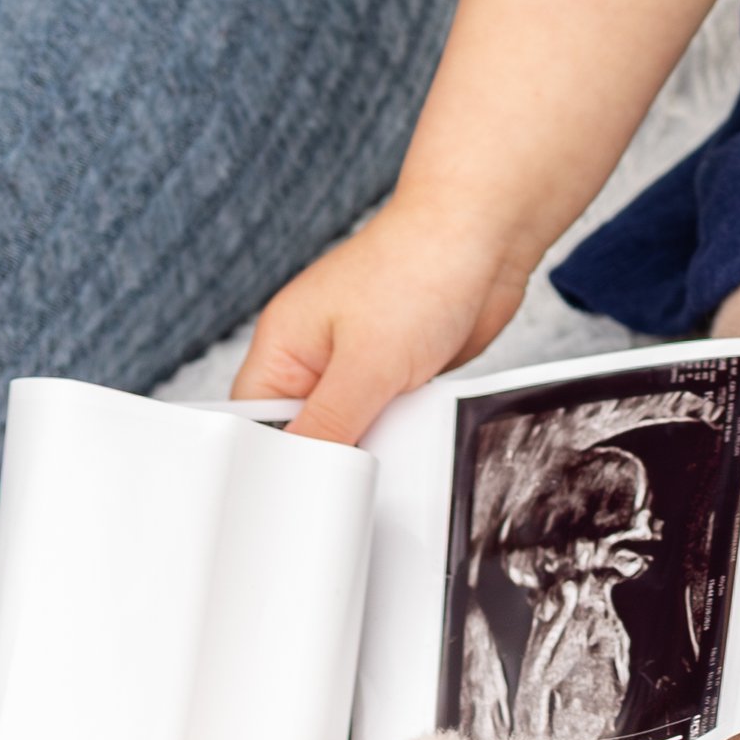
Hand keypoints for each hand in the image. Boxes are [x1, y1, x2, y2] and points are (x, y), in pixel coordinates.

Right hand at [231, 0, 735, 445]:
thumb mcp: (366, 364)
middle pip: (301, 434)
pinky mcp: (397, 372)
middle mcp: (313, 357)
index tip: (284, 504)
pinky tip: (411, 441)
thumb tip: (298, 474)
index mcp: (282, 346)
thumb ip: (329, 426)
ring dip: (369, 446)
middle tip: (341, 494)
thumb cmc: (418, 268)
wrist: (489, 236)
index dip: (263, 467)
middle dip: (323, 461)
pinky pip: (387, 419)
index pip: (250, 424)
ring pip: (349, 431)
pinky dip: (401, 431)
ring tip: (383, 460)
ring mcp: (357, 364)